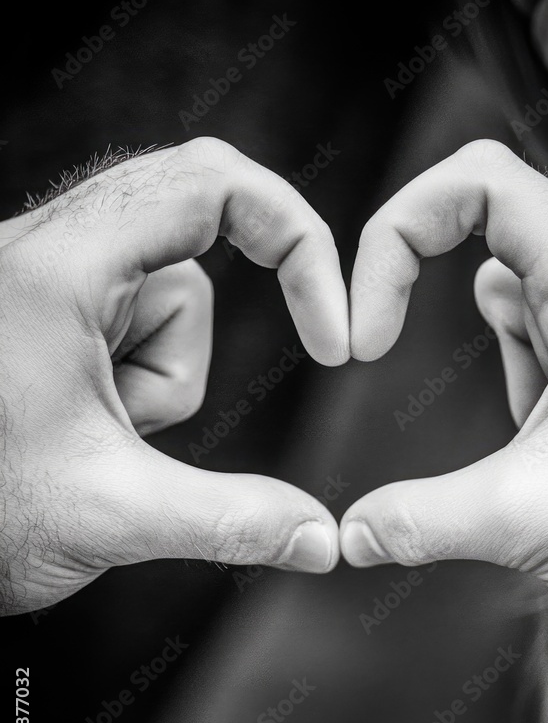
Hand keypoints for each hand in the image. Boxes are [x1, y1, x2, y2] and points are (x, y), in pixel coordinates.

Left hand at [0, 138, 348, 613]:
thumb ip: (232, 522)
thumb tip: (324, 539)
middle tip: (143, 422)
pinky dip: (134, 376)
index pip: (210, 184)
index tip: (327, 332)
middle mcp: (47, 251)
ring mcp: (45, 278)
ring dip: (156, 378)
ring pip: (164, 300)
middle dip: (187, 354)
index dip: (295, 238)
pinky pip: (131, 319)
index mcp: (60, 268)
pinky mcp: (46, 310)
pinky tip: (83, 424)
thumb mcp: (113, 515)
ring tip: (93, 435)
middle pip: (192, 252)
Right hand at [341, 140, 547, 675]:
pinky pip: (541, 333)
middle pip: (493, 241)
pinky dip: (524, 378)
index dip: (405, 228)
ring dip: (506, 364)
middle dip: (468, 331)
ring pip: (515, 295)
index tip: (374, 323)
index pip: (487, 185)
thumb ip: (421, 519)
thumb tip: (351, 532)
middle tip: (483, 406)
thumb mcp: (531, 521)